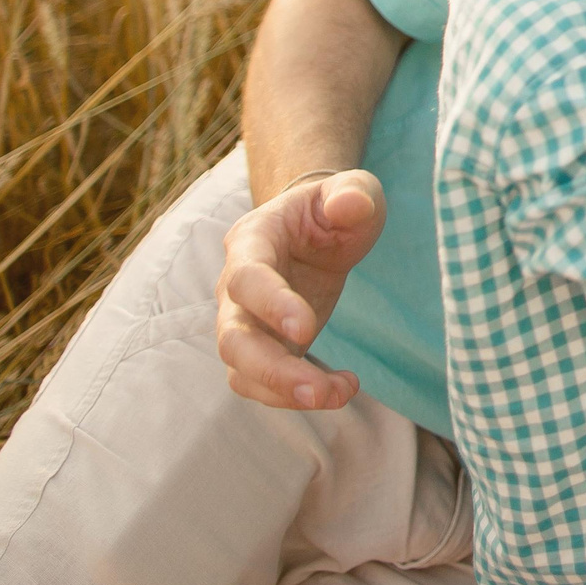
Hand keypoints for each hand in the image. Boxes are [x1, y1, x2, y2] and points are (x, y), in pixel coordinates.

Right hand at [215, 168, 387, 409]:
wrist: (318, 231)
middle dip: (271, 369)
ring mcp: (246, 322)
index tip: (306, 328)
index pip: (246, 277)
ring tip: (337, 395)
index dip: (269, 304)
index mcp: (252, 240)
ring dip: (284, 392)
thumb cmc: (333, 208)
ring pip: (242, 370)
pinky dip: (298, 394)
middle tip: (316, 391)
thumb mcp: (353, 189)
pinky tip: (343, 388)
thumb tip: (351, 205)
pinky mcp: (265, 347)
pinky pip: (266, 383)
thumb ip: (352, 192)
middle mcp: (236, 287)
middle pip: (232, 338)